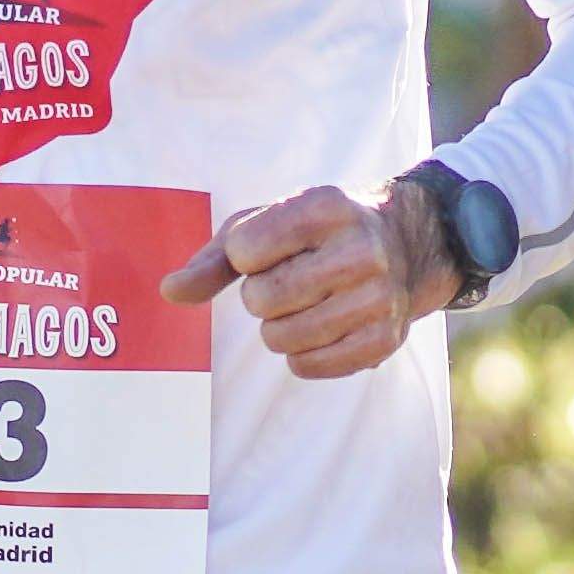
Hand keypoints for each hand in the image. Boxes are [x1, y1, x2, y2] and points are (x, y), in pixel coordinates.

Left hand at [170, 180, 454, 380]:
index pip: (244, 248)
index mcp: (326, 207)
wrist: (404, 246)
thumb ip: (214, 258)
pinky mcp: (384, 340)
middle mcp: (360, 250)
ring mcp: (379, 298)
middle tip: (286, 281)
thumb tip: (169, 291)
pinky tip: (320, 328)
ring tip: (304, 305)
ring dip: (277, 328)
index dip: (244, 255)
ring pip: (281, 339)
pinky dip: (300, 354)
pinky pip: (307, 366)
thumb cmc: (315, 235)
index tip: (267, 249)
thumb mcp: (268, 226)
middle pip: (262, 299)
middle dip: (260, 296)